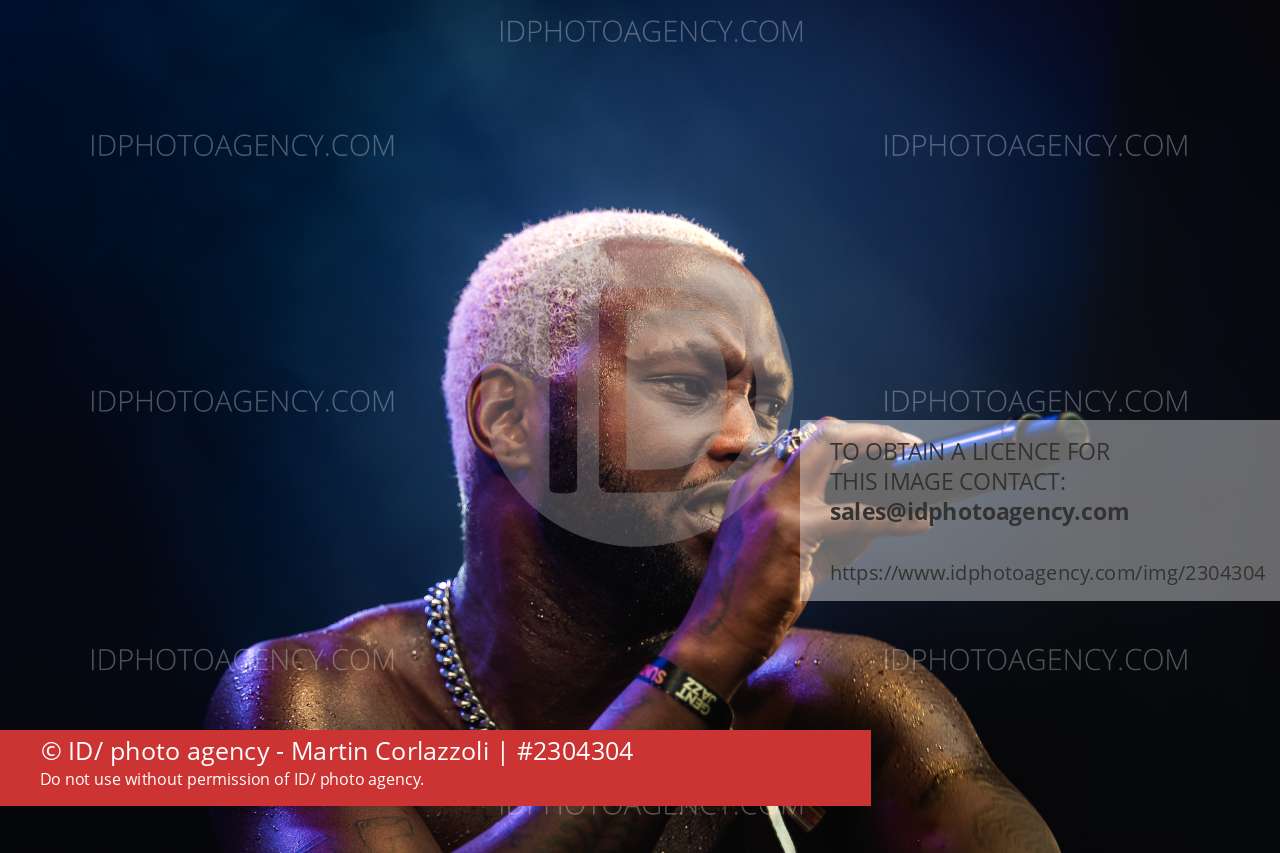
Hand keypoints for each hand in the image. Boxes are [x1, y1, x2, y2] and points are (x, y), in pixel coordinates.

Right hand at [665, 419, 927, 695]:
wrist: (718, 636)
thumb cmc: (750, 601)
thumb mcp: (787, 552)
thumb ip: (828, 528)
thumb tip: (878, 513)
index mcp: (753, 487)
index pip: (805, 442)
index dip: (848, 438)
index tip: (880, 446)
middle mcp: (760, 483)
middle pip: (823, 433)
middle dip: (871, 433)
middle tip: (906, 444)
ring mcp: (774, 501)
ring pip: (835, 450)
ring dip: (885, 454)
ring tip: (918, 471)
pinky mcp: (791, 529)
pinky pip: (855, 515)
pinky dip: (893, 517)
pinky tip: (917, 522)